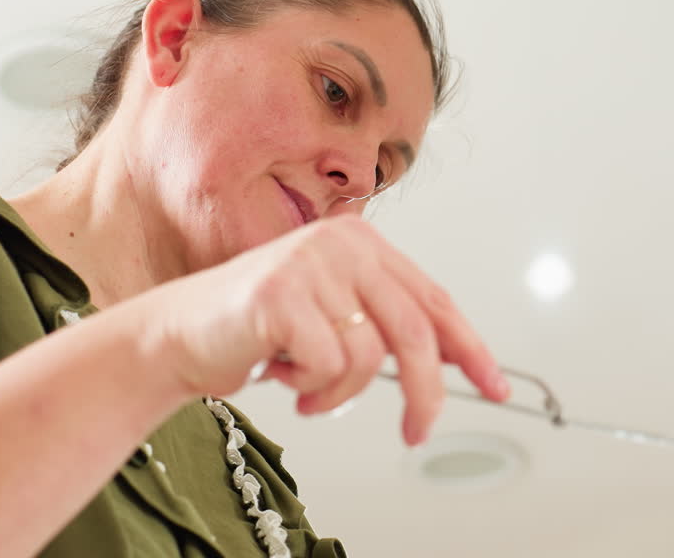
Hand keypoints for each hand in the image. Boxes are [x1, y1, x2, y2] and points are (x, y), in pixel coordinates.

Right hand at [144, 214, 508, 444]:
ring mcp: (309, 264)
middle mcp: (340, 243)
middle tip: (418, 432)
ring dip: (340, 393)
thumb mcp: (333, 317)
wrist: (179, 334)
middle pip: (413, 331)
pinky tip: (281, 375)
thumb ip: (385, 324)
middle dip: (423, 393)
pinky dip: (312, 390)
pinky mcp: (281, 295)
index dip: (469, 348)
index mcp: (361, 242)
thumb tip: (449, 358)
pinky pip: (329, 366)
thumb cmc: (257, 329)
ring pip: (369, 357)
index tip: (494, 385)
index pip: (434, 299)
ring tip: (307, 387)